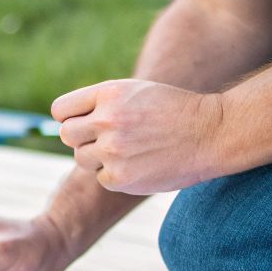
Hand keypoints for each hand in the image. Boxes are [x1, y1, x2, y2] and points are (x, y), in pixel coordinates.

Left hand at [52, 79, 232, 193]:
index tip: (84, 121)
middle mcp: (106, 120)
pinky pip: (100, 178)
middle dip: (82, 137)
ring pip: (81, 157)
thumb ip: (98, 104)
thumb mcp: (134, 92)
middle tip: (108, 138)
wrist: (211, 133)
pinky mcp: (120, 178)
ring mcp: (112, 151)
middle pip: (66, 135)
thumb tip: (61, 123)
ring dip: (98, 156)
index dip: (70, 117)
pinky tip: (140, 164)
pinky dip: (116, 174)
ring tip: (129, 149)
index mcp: (108, 94)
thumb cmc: (170, 110)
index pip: (60, 110)